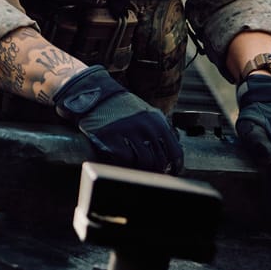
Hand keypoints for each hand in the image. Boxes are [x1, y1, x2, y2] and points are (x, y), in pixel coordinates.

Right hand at [53, 67, 182, 172]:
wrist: (95, 96)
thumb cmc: (122, 109)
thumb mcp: (147, 114)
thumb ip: (161, 130)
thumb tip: (173, 154)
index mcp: (158, 121)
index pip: (175, 151)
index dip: (174, 167)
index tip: (170, 173)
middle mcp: (146, 126)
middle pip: (160, 160)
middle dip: (157, 170)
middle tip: (151, 174)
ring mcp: (128, 132)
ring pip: (144, 162)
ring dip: (142, 169)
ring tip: (137, 169)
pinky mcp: (112, 137)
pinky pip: (125, 159)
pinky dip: (125, 164)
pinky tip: (122, 161)